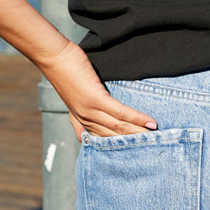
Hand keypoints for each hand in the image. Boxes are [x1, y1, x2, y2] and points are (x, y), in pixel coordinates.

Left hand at [37, 39, 157, 140]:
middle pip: (114, 137)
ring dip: (139, 133)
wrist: (54, 56)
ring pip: (119, 127)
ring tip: (156, 138)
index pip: (103, 140)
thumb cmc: (66, 71)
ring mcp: (89, 110)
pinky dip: (137, 118)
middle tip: (154, 148)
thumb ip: (81, 115)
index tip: (137, 153)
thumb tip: (87, 132)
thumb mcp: (74, 97)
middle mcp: (85, 119)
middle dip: (134, 144)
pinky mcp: (95, 98)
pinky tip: (149, 122)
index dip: (121, 147)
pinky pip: (120, 112)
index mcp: (81, 120)